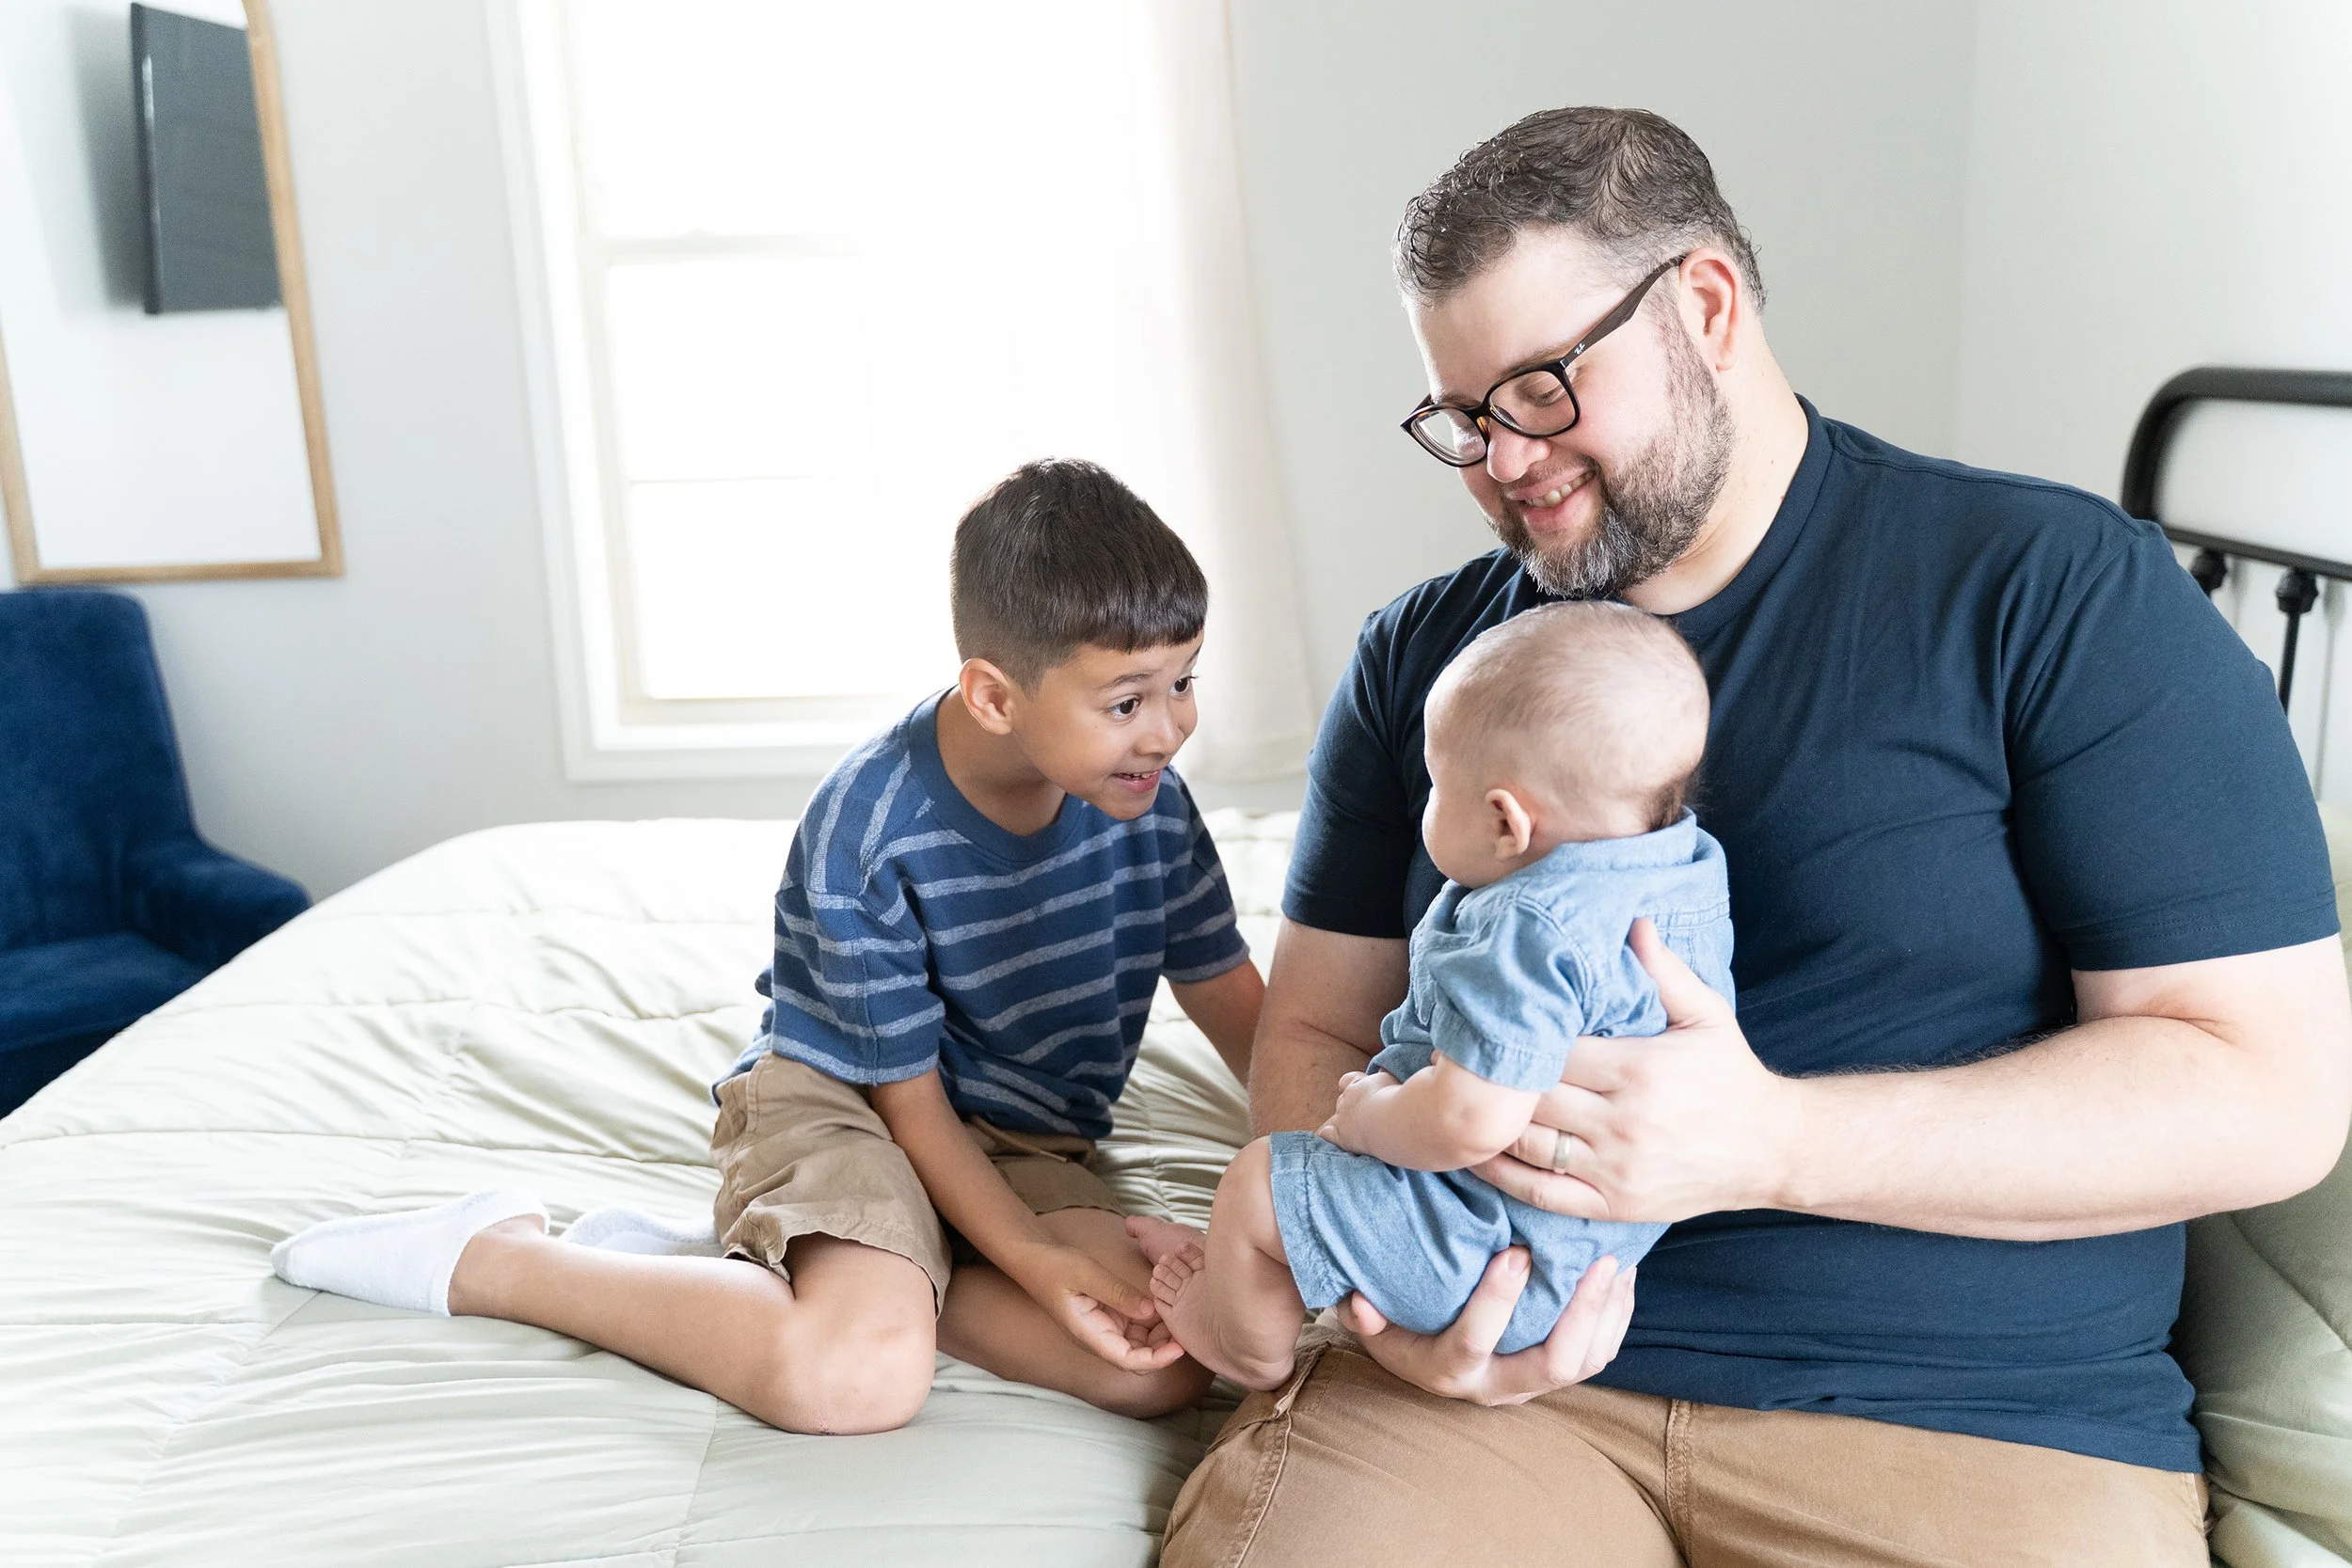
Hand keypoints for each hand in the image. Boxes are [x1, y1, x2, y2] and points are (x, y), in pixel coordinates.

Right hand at [1010, 1241, 1185, 1372]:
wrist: (1033, 1257)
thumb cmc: (1054, 1266)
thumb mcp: (1087, 1274)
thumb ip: (1118, 1293)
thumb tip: (1150, 1311)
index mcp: (1090, 1335)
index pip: (1129, 1361)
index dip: (1157, 1359)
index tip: (1180, 1347)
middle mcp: (1099, 1336)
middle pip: (1138, 1354)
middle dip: (1163, 1345)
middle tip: (1185, 1322)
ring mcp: (1104, 1326)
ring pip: (1139, 1340)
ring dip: (1159, 1331)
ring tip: (1177, 1308)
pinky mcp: (1107, 1315)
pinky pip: (1134, 1324)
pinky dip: (1150, 1317)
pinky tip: (1163, 1300)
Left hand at [1315, 1068, 1398, 1153]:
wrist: (1391, 1121)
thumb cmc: (1395, 1099)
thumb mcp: (1390, 1081)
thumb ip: (1384, 1074)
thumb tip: (1382, 1068)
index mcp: (1358, 1084)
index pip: (1348, 1080)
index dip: (1350, 1084)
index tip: (1355, 1088)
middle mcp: (1347, 1099)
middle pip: (1341, 1101)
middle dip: (1348, 1106)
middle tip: (1364, 1114)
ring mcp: (1342, 1118)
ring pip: (1335, 1118)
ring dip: (1341, 1122)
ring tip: (1351, 1129)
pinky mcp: (1341, 1136)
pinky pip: (1326, 1133)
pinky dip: (1326, 1134)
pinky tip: (1328, 1138)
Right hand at [1339, 1248, 1635, 1405]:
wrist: (1420, 1355)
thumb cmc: (1395, 1322)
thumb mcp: (1371, 1318)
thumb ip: (1362, 1312)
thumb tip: (1359, 1301)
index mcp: (1446, 1370)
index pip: (1473, 1343)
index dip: (1496, 1302)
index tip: (1517, 1252)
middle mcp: (1494, 1387)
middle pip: (1551, 1365)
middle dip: (1581, 1313)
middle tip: (1599, 1262)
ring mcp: (1529, 1385)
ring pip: (1584, 1363)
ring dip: (1607, 1314)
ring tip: (1618, 1263)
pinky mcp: (1553, 1376)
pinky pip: (1598, 1355)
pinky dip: (1615, 1318)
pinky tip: (1622, 1278)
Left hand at [1477, 919, 1802, 1223]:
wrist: (1772, 1150)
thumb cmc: (1730, 1075)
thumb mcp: (1707, 1014)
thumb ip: (1663, 971)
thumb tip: (1630, 920)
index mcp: (1639, 1069)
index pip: (1553, 1050)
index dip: (1515, 1035)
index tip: (1484, 1020)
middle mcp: (1623, 1123)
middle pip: (1532, 1096)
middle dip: (1490, 1076)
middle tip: (1448, 1055)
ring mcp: (1615, 1169)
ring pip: (1528, 1144)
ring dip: (1486, 1122)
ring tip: (1449, 1096)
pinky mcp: (1612, 1205)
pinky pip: (1541, 1193)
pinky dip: (1501, 1175)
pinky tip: (1474, 1152)